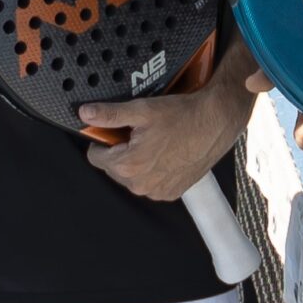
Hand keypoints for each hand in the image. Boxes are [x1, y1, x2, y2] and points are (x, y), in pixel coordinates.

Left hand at [78, 73, 249, 201]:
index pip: (95, 157)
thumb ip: (110, 114)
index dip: (102, 140)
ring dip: (137, 162)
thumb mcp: (142, 110)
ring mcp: (156, 191)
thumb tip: (86, 113)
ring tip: (156, 142)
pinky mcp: (171, 193)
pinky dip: (153, 170)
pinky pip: (150, 183)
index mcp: (128, 165)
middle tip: (140, 133)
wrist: (217, 123)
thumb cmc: (183, 116)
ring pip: (132, 177)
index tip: (116, 130)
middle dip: (121, 151)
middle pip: (113, 168)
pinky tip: (166, 153)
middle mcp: (140, 185)